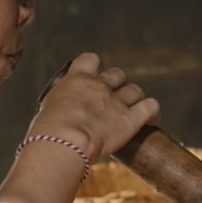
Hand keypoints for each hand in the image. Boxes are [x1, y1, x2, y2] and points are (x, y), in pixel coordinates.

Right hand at [30, 52, 159, 160]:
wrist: (64, 142)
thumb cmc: (49, 132)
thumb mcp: (48, 110)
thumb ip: (62, 106)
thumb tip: (61, 117)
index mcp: (77, 79)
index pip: (91, 59)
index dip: (95, 68)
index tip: (93, 78)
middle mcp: (99, 86)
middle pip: (117, 74)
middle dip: (116, 85)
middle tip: (110, 101)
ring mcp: (116, 102)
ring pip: (135, 90)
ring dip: (134, 99)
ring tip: (130, 111)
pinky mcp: (131, 119)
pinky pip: (150, 107)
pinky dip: (153, 112)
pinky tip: (151, 120)